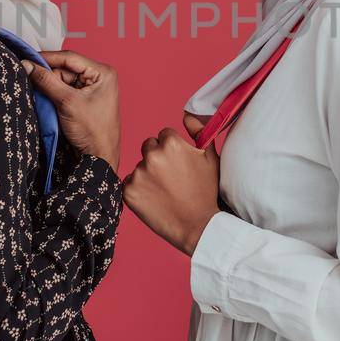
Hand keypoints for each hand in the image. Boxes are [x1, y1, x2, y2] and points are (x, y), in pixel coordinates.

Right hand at [23, 51, 119, 164]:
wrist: (99, 157)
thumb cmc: (93, 132)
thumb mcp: (67, 102)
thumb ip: (46, 81)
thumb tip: (28, 65)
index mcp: (102, 73)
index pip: (69, 58)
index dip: (47, 58)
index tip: (28, 59)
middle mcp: (98, 78)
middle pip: (64, 69)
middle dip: (48, 77)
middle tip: (31, 81)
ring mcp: (91, 89)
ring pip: (62, 80)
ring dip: (49, 88)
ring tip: (42, 97)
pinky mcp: (83, 100)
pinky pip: (63, 91)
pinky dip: (53, 95)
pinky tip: (47, 101)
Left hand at [124, 115, 220, 255]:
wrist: (197, 226)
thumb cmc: (206, 191)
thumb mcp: (211, 157)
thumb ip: (199, 130)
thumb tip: (187, 115)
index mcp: (171, 144)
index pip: (164, 136)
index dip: (174, 150)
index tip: (180, 165)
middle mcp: (152, 156)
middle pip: (149, 147)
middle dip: (158, 158)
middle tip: (172, 178)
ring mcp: (138, 174)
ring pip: (140, 166)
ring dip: (148, 175)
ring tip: (165, 191)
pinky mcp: (128, 192)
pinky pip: (130, 183)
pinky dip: (139, 190)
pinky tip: (154, 199)